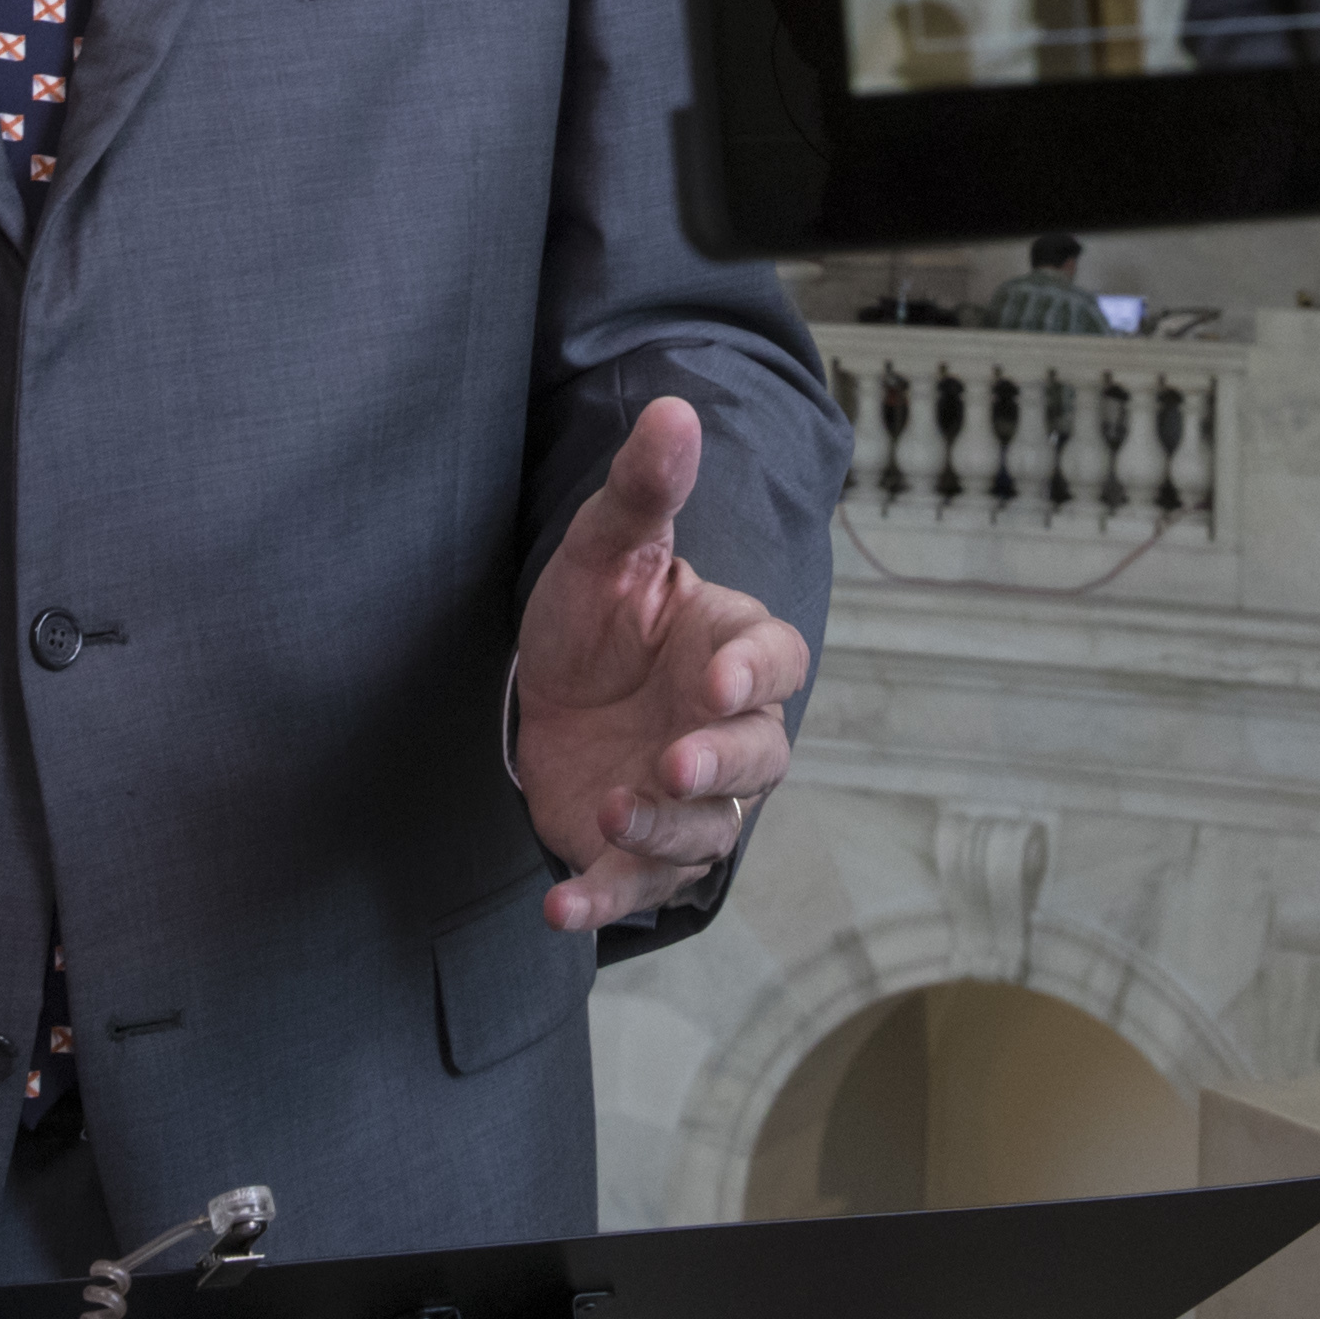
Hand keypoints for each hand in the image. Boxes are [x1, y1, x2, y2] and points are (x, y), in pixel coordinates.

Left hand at [515, 396, 812, 935]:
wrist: (545, 694)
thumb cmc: (595, 618)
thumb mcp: (605, 551)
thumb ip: (643, 491)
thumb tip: (674, 407)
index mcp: (731, 649)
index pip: (774, 661)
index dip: (754, 675)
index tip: (715, 681)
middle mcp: (724, 731)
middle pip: (757, 759)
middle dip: (719, 765)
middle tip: (672, 763)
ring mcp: (687, 799)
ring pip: (707, 831)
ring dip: (663, 831)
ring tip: (607, 813)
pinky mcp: (637, 851)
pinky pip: (636, 885)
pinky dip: (603, 901)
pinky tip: (561, 911)